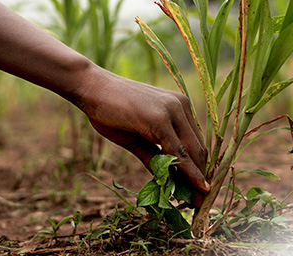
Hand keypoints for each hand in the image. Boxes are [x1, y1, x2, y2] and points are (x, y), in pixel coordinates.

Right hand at [74, 67, 208, 205]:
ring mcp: (172, 110)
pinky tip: (191, 188)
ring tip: (197, 202)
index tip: (200, 190)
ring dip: (196, 179)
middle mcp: (180, 105)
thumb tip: (166, 180)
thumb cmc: (109, 111)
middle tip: (202, 202)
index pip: (195, 142)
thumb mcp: (136, 137)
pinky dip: (186, 172)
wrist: (91, 89)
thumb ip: (153, 156)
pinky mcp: (161, 119)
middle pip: (199, 148)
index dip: (199, 168)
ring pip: (192, 152)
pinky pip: (177, 152)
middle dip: (201, 177)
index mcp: (178, 106)